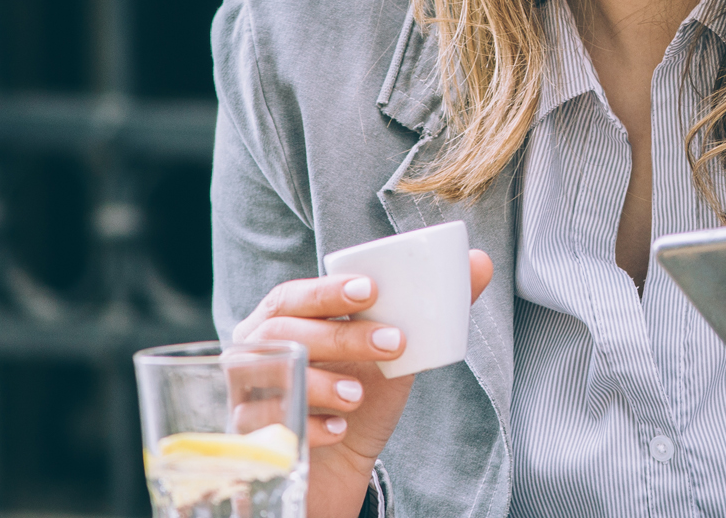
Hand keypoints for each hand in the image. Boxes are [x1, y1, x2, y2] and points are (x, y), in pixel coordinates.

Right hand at [233, 250, 493, 517]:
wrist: (339, 463)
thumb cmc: (359, 392)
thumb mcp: (396, 353)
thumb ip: (433, 310)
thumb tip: (481, 262)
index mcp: (282, 319)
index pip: (294, 295)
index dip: (327, 290)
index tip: (372, 290)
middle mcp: (254, 351)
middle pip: (284, 332)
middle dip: (340, 336)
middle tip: (392, 342)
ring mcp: (245, 392)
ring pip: (272, 376)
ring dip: (320, 382)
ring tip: (359, 394)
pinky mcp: (247, 437)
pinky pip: (266, 429)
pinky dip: (307, 427)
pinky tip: (339, 430)